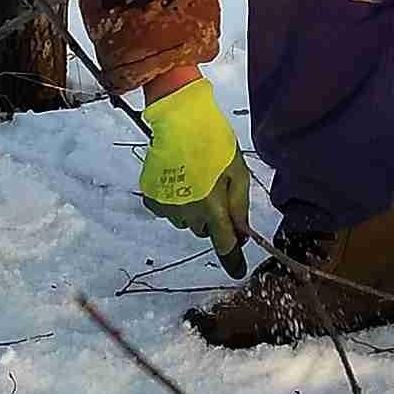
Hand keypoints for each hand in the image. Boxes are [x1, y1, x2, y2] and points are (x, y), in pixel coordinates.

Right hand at [139, 75, 252, 273]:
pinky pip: (168, 210)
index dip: (233, 260)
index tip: (238, 272)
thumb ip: (240, 206)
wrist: (178, 121)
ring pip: (186, 220)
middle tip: (215, 190)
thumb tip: (241, 234)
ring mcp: (167, 207)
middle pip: (204, 230)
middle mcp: (187, 213)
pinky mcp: (152, 198)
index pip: (224, 244)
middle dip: (213, 219)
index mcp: (212, 208)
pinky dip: (175, 200)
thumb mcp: (238, 172)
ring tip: (195, 179)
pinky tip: (179, 179)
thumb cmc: (215, 144)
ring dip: (193, 209)